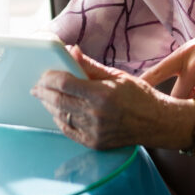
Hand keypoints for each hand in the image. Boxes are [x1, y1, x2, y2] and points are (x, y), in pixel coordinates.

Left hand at [31, 46, 183, 149]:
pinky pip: (69, 130)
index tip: (43, 74)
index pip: (65, 83)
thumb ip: (91, 66)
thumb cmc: (140, 96)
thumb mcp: (117, 75)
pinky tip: (58, 112)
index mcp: (102, 94)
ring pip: (61, 116)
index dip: (49, 77)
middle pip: (58, 101)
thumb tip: (72, 51)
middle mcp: (96, 114)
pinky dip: (60, 119)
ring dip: (49, 105)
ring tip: (45, 97)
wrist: (157, 123)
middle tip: (36, 86)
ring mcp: (94, 131)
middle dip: (43, 92)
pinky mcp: (94, 143)